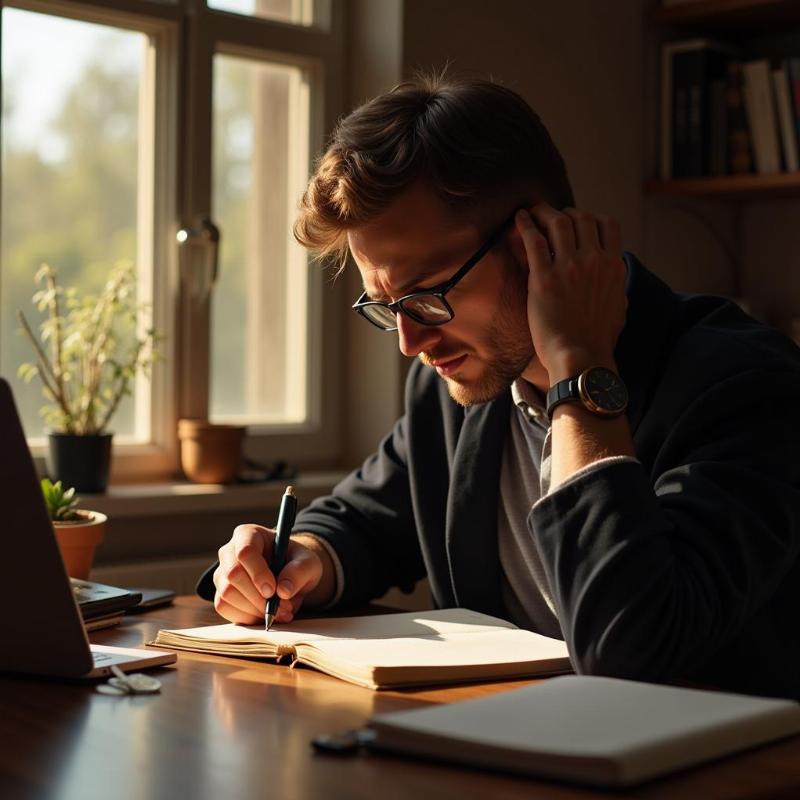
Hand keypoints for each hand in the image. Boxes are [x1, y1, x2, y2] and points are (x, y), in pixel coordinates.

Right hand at [213, 524, 322, 624]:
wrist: (289, 575)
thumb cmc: (296, 562)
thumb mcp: (308, 562)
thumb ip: (299, 572)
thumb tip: (283, 591)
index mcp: (249, 534)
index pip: (245, 551)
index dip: (258, 573)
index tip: (273, 591)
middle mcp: (229, 551)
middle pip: (232, 574)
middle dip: (257, 596)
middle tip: (281, 607)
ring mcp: (222, 573)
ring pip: (227, 594)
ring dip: (254, 609)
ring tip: (279, 612)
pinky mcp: (220, 593)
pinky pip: (225, 608)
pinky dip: (246, 617)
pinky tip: (264, 614)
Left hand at [513, 204, 626, 381]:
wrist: (581, 357)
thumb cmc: (598, 339)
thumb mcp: (619, 306)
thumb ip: (616, 285)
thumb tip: (615, 276)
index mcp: (613, 265)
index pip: (608, 224)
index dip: (591, 217)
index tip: (578, 221)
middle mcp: (593, 260)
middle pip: (581, 218)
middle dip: (566, 213)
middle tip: (551, 217)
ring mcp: (568, 267)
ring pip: (559, 222)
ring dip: (544, 212)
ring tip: (533, 212)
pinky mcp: (543, 277)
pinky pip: (534, 240)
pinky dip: (526, 223)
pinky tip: (519, 218)